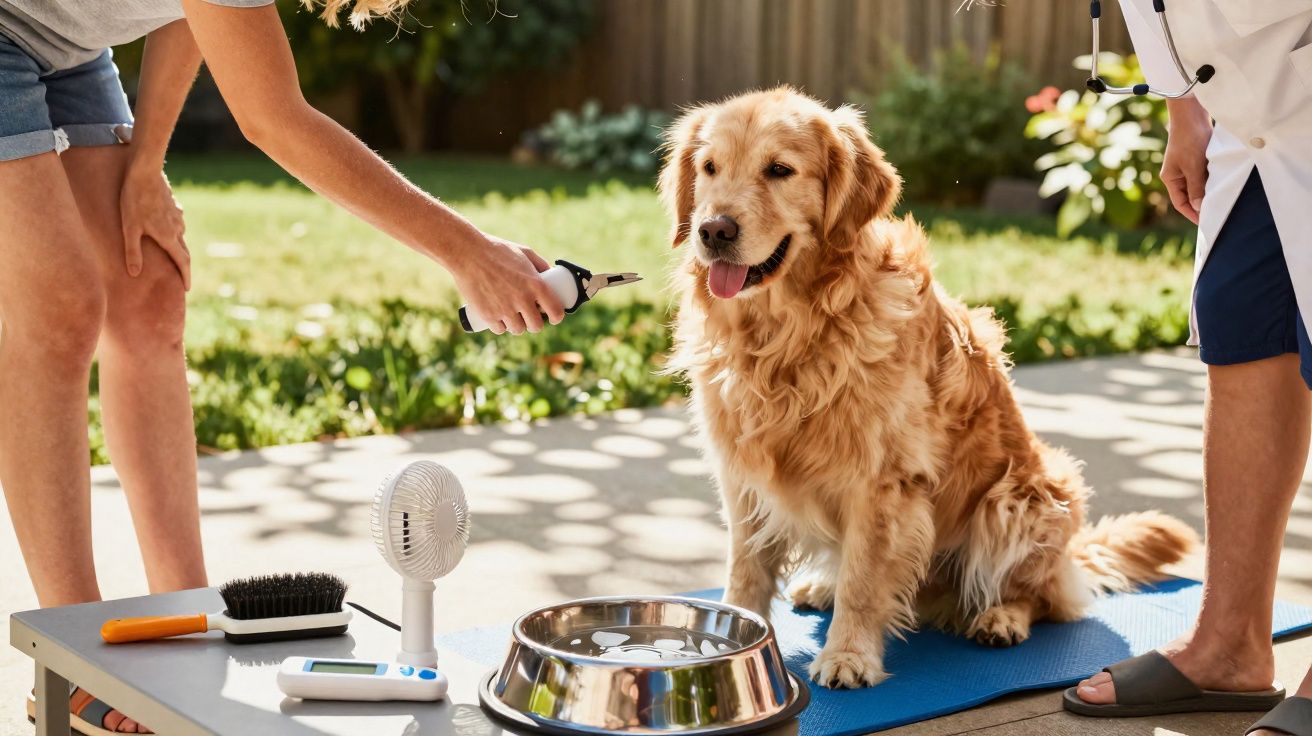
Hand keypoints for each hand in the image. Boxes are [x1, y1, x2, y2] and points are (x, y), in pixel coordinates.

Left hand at [121, 167, 189, 288]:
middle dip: (183, 265)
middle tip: (180, 276)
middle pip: (184, 251)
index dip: (185, 277)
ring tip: (168, 253)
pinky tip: (164, 228)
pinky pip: (177, 224)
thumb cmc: (133, 201)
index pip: (182, 262)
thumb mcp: (129, 228)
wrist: (145, 172)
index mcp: (168, 237)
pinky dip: (173, 232)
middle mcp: (177, 228)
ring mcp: (178, 216)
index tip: (186, 288)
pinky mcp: (175, 206)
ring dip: (177, 247)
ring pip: (180, 236)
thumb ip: (133, 252)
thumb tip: (135, 274)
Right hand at [452, 235, 566, 334]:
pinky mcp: (488, 315)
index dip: (556, 317)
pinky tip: (501, 321)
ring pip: (518, 330)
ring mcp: (505, 309)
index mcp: (536, 284)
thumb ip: (540, 265)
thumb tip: (551, 275)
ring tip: (515, 319)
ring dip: (518, 326)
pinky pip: (499, 329)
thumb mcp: (524, 252)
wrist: (468, 253)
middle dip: (534, 323)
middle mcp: (523, 299)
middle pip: (536, 326)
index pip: (555, 311)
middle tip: (530, 318)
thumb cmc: (497, 250)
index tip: (553, 318)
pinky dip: (500, 326)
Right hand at [1160, 98, 1212, 224]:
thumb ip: (1196, 188)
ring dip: (1207, 192)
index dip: (1192, 214)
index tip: (1206, 222)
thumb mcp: (1193, 166)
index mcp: (1170, 178)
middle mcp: (1176, 174)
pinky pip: (1203, 175)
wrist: (1191, 114)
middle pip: (1189, 196)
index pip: (1180, 203)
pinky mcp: (1196, 158)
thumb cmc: (1189, 139)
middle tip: (1217, 213)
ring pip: (1197, 186)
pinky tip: (1220, 183)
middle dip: (1201, 205)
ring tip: (1220, 199)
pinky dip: (1211, 180)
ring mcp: (1186, 166)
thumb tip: (1199, 207)